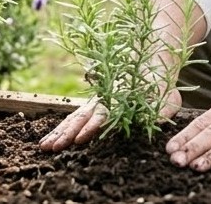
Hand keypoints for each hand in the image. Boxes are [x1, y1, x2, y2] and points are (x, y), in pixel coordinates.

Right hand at [39, 90, 183, 151]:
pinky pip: (74, 117)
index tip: (78, 140)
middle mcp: (104, 101)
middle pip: (82, 117)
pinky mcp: (93, 106)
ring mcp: (96, 103)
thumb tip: (156, 122)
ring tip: (44, 146)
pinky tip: (48, 139)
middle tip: (53, 148)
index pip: (103, 115)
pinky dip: (60, 128)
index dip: (91, 128)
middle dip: (67, 133)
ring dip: (59, 132)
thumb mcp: (166, 98)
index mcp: (120, 100)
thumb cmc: (160, 85)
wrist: (150, 63)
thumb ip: (161, 110)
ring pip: (74, 117)